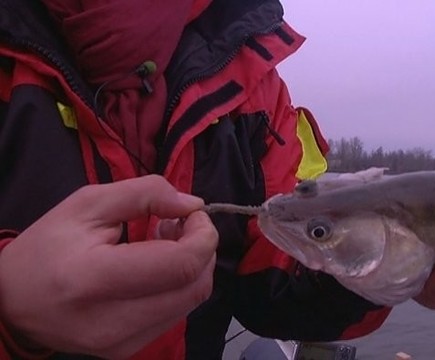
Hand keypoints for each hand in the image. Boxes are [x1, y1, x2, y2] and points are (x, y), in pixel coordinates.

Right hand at [0, 175, 217, 357]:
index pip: (179, 265)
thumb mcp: (88, 203)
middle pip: (194, 286)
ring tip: (165, 242)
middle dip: (202, 249)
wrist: (12, 302)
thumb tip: (193, 204)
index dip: (202, 235)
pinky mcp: (126, 351)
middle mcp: (111, 321)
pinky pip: (174, 314)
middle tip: (180, 224)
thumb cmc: (49, 247)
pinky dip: (177, 286)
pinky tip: (156, 268)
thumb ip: (144, 194)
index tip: (194, 214)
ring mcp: (120, 343)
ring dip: (192, 267)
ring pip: (190, 302)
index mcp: (93, 278)